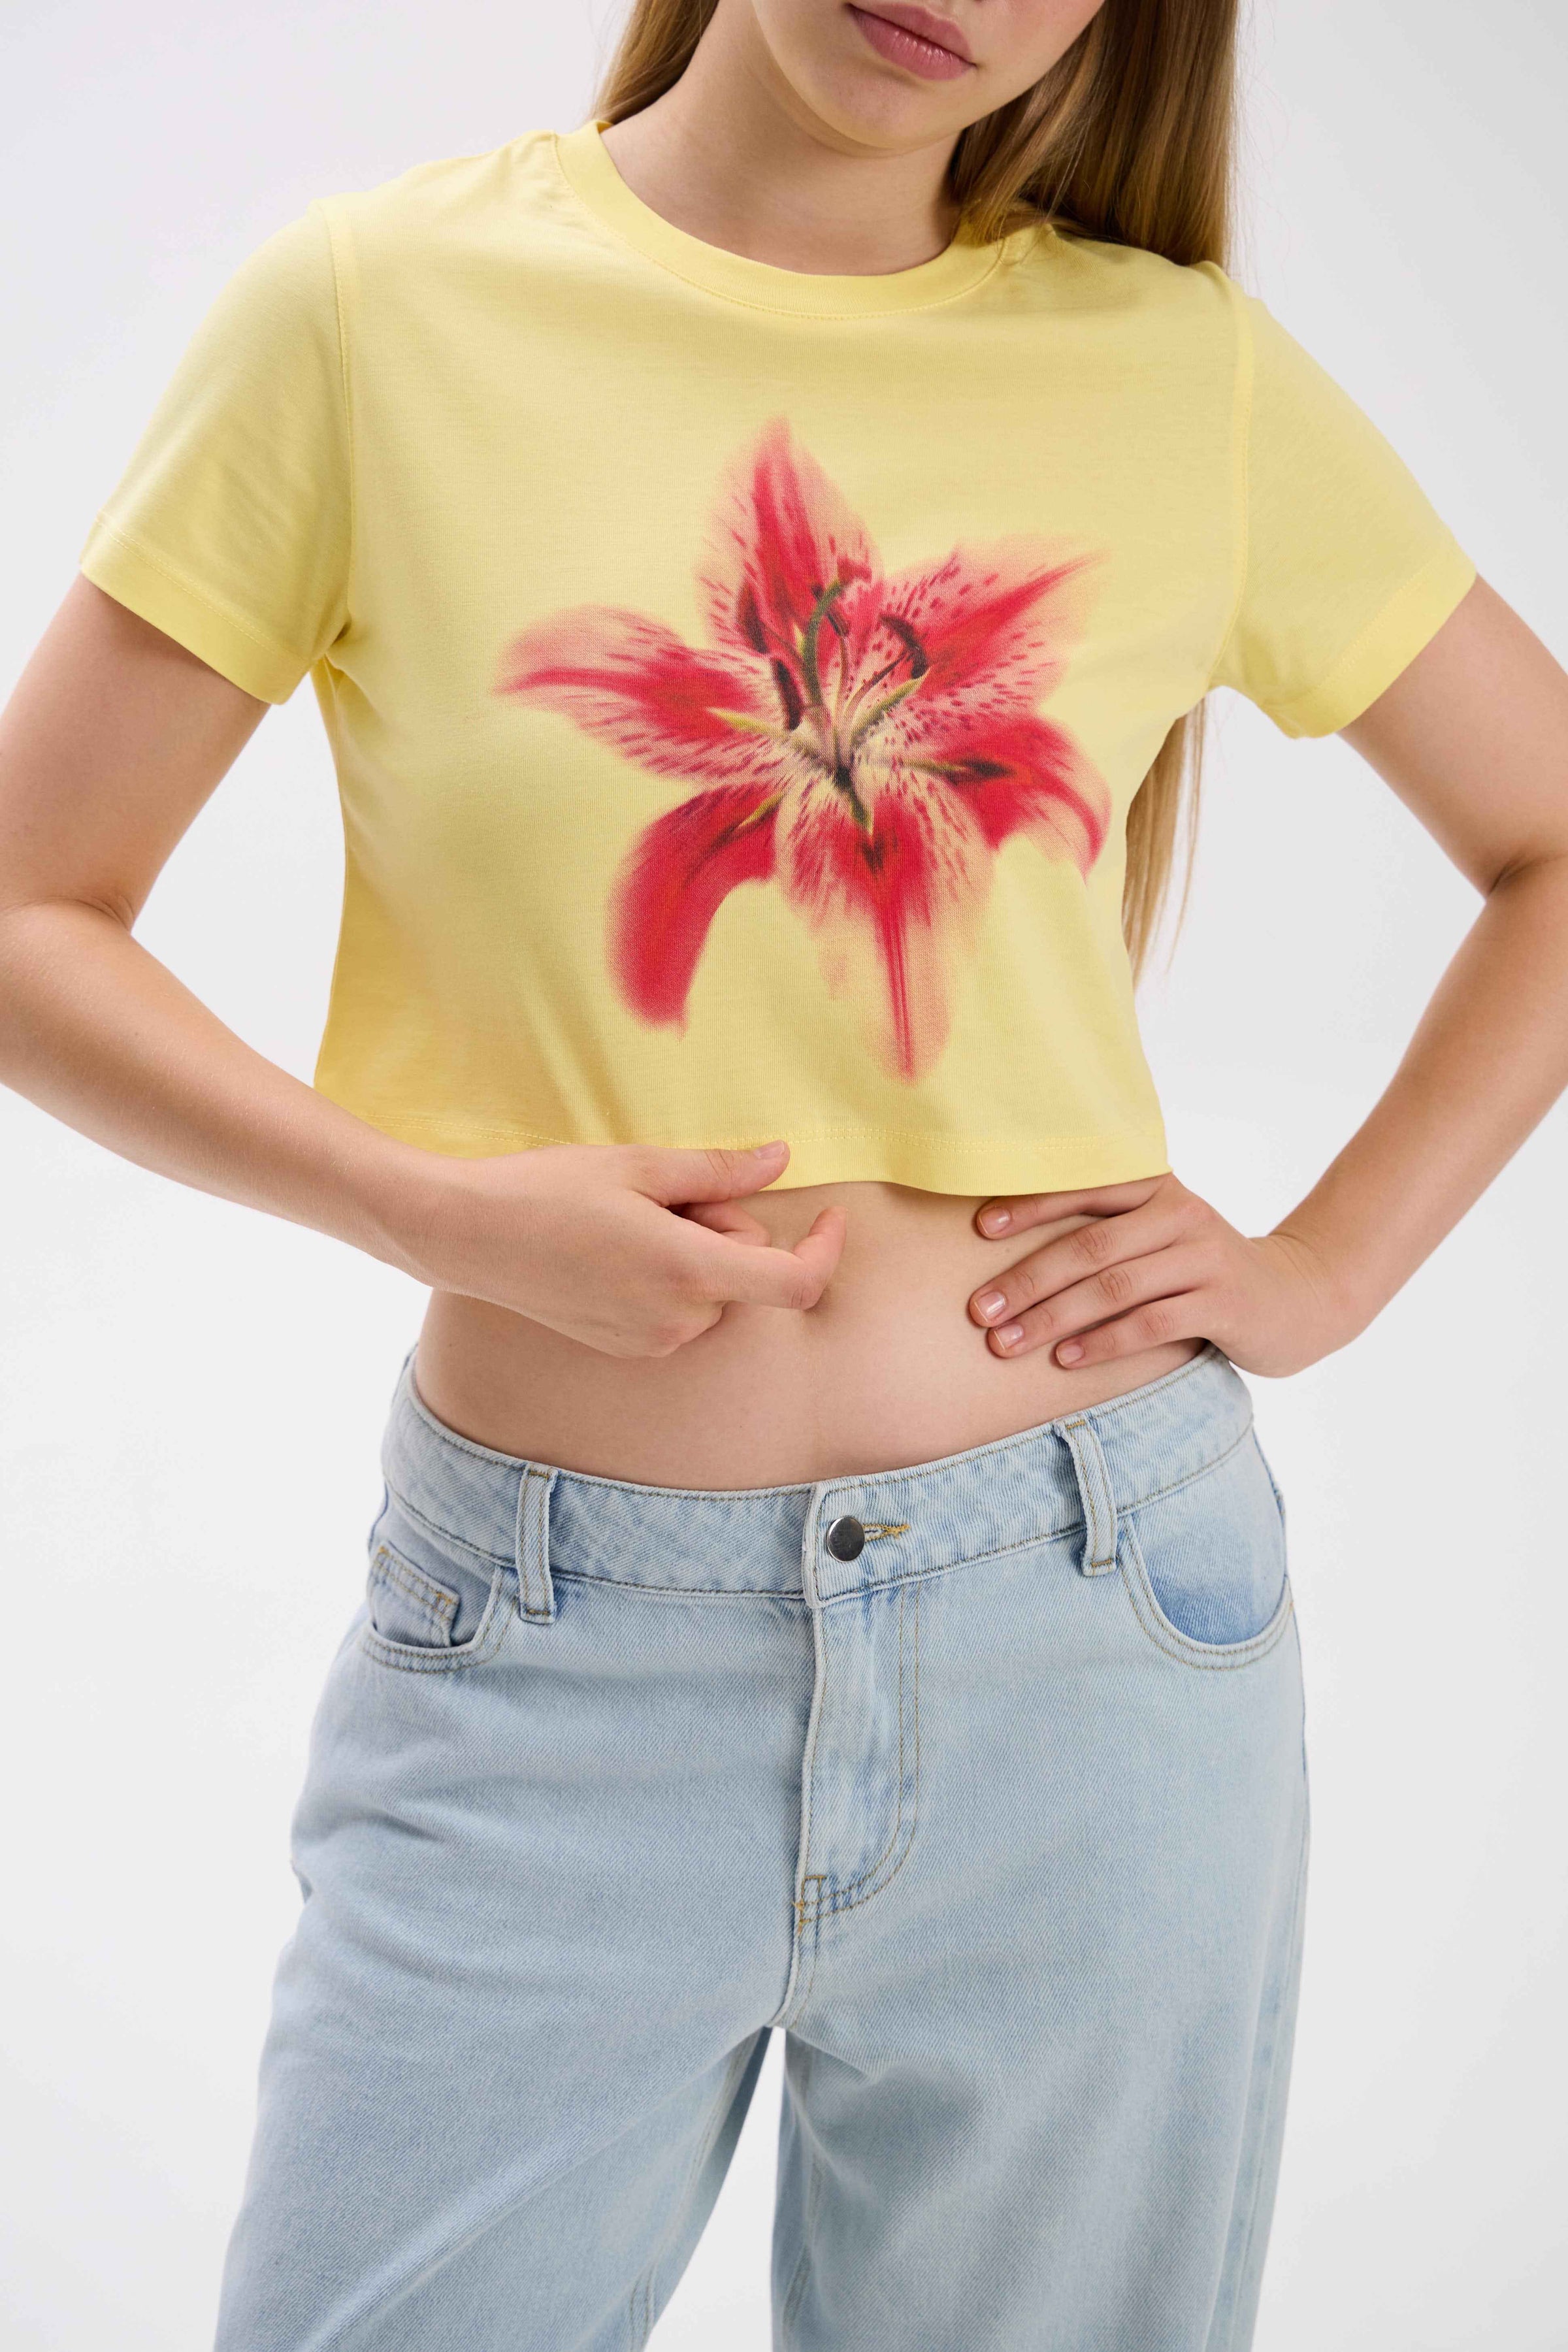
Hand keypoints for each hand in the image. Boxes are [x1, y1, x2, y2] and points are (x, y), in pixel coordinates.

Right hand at [388, 1138, 844, 1358]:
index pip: (796, 1283)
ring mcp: (653, 1342)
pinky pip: (679, 1308)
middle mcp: (679, 1321)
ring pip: (711, 1287)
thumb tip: (780, 1158)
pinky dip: (667, 1275)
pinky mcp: (629, 1349)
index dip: (825, 1249)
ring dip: (692, 1249)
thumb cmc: (548, 1191)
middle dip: (723, 1225)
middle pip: (745, 1270)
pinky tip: (610, 1250)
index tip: (827, 1216)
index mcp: (689, 1272)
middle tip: (660, 1194)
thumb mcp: (639, 1165)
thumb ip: (720, 1170)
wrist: (468, 1237)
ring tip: (625, 1221)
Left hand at [966, 1172, 1357, 1378]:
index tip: (979, 1230)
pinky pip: (1151, 1322)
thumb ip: (1104, 1229)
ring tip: (1006, 1343)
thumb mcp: (1158, 1235)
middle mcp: (1180, 1214)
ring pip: (1114, 1287)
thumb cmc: (1199, 1269)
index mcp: (1156, 1187)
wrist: (1294, 1296)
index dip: (1030, 1207)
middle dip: (1028, 1280)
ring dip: (1053, 1318)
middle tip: (979, 1311)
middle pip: (1090, 1245)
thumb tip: (1005, 1249)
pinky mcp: (1223, 1302)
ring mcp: (1204, 1258)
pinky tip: (1065, 1360)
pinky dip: (1103, 1342)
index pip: (1084, 1188)